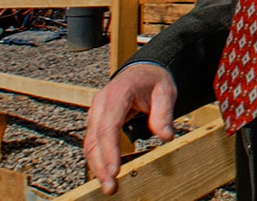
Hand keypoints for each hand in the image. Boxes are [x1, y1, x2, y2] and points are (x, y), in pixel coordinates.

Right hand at [83, 63, 177, 193]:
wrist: (143, 70)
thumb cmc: (153, 80)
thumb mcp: (166, 91)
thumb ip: (164, 113)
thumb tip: (166, 136)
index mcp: (117, 94)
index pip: (108, 127)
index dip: (110, 151)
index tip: (115, 171)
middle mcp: (101, 104)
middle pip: (94, 139)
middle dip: (101, 166)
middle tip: (110, 186)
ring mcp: (96, 112)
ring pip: (90, 143)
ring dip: (97, 166)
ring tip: (109, 185)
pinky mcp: (97, 120)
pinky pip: (93, 142)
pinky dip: (97, 158)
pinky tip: (105, 172)